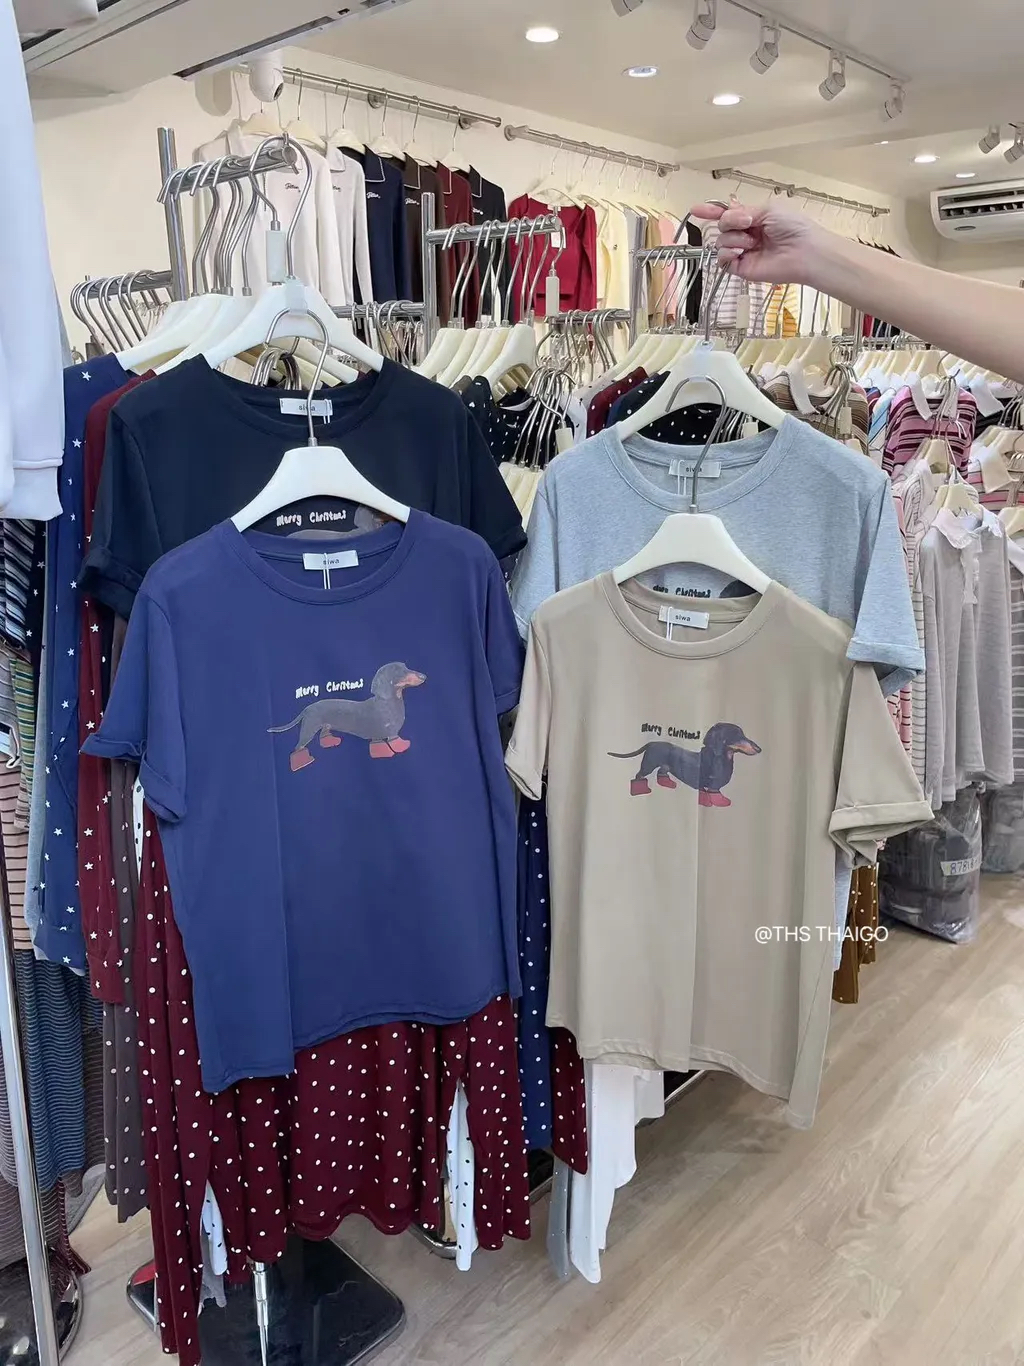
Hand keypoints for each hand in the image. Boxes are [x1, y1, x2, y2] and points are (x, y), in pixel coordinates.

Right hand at [689, 201, 828, 286]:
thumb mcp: (767, 210)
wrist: (803, 251)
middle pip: (722, 226)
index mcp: (753, 218)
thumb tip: (726, 217)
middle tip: (747, 224)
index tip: (696, 209)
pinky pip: (723, 260)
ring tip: (751, 242)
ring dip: (733, 238)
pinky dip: (728, 254)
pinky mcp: (741, 268)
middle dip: (730, 222)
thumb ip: (743, 212)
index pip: (727, 214)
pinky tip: (741, 252)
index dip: (711, 211)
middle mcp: (746, 235)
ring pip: (721, 242)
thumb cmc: (792, 226)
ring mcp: (743, 252)